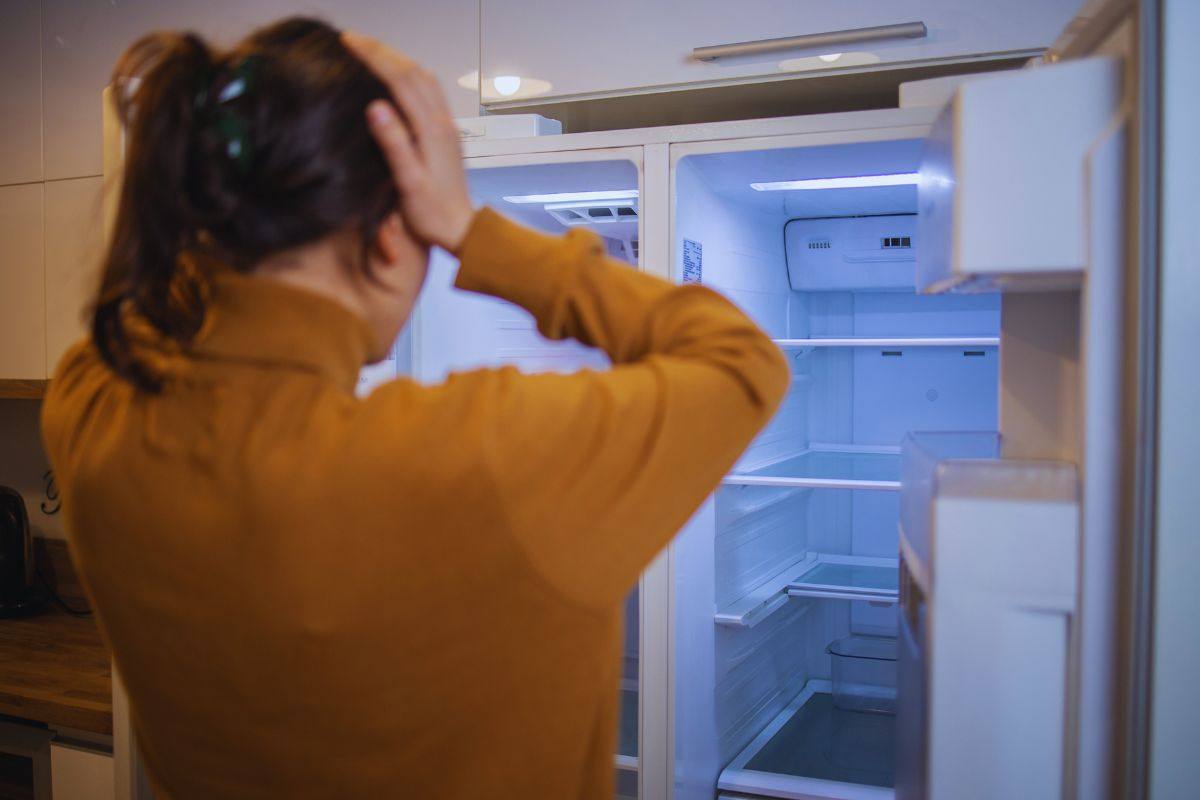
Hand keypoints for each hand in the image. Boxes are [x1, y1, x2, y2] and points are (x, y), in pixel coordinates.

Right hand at [342, 31, 474, 252]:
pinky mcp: (447, 133)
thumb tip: (375, 107)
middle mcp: (442, 121)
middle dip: (382, 50)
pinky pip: (430, 91)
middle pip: (412, 71)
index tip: (347, 42)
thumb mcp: (408, 182)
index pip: (399, 79)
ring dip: (397, 58)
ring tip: (371, 50)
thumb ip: (393, 144)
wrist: (462, 229)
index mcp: (430, 130)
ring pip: (424, 77)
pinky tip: (398, 77)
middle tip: (352, 38)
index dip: (373, 56)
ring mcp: (447, 125)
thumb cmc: (431, 214)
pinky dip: (410, 74)